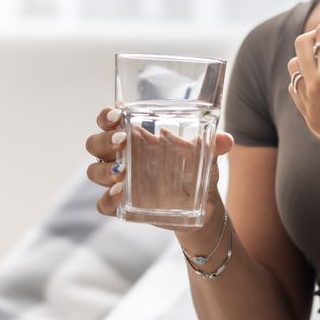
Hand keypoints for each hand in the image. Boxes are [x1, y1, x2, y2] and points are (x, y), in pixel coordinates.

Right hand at [86, 106, 233, 229]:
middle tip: (123, 141)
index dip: (106, 115)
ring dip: (104, 171)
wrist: (203, 205)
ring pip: (93, 172)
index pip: (108, 119)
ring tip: (123, 172)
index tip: (118, 114)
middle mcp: (121, 156)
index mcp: (136, 137)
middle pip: (94, 143)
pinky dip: (108, 200)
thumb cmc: (198, 169)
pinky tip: (121, 195)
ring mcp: (119, 181)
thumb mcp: (207, 155)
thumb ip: (214, 145)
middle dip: (103, 140)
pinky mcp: (122, 205)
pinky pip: (102, 204)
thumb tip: (225, 140)